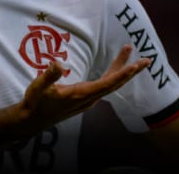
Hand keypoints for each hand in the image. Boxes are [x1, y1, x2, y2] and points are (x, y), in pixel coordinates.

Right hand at [15, 44, 149, 135]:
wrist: (32, 120)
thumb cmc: (35, 102)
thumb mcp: (38, 87)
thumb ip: (49, 76)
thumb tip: (58, 63)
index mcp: (81, 94)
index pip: (107, 83)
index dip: (123, 73)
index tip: (137, 64)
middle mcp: (88, 99)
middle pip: (114, 83)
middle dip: (130, 70)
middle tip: (146, 60)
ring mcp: (87, 101)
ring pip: (110, 85)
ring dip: (121, 72)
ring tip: (128, 57)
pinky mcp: (83, 100)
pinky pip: (104, 87)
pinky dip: (113, 77)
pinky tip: (112, 72)